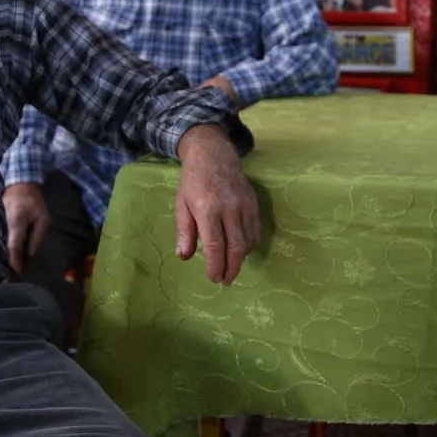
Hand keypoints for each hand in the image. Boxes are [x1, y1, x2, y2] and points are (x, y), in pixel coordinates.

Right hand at [3, 182, 49, 273]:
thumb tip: (30, 255)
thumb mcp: (43, 218)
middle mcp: (2, 222)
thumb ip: (38, 236)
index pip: (14, 243)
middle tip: (2, 281)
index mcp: (17, 220)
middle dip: (2, 263)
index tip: (16, 271)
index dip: (14, 259)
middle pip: (0, 246)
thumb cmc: (34, 203)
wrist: (18, 185)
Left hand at [174, 124, 260, 285]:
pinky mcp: (254, 203)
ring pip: (248, 241)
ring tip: (231, 268)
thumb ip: (184, 232)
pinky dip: (250, 245)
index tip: (214, 278)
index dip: (216, 266)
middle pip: (236, 247)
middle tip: (226, 281)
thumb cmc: (193, 181)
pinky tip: (242, 251)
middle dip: (232, 268)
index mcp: (207, 209)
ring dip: (241, 259)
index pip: (215, 246)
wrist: (214, 155)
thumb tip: (184, 256)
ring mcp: (244, 206)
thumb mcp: (181, 205)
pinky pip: (255, 230)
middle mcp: (229, 209)